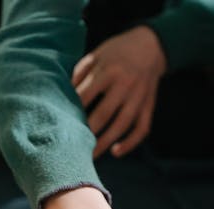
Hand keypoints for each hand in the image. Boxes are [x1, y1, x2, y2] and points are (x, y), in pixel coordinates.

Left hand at [72, 26, 165, 158]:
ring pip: (122, 125)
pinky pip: (141, 129)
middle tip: (73, 146)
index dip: (74, 110)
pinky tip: (115, 152)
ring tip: (91, 156)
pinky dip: (129, 143)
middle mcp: (125, 84)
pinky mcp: (148, 107)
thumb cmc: (117, 52)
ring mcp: (138, 98)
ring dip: (105, 142)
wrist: (150, 46)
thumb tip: (66, 94)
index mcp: (108, 70)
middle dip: (88, 131)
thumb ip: (81, 72)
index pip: (87, 95)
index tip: (62, 124)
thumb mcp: (97, 54)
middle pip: (104, 114)